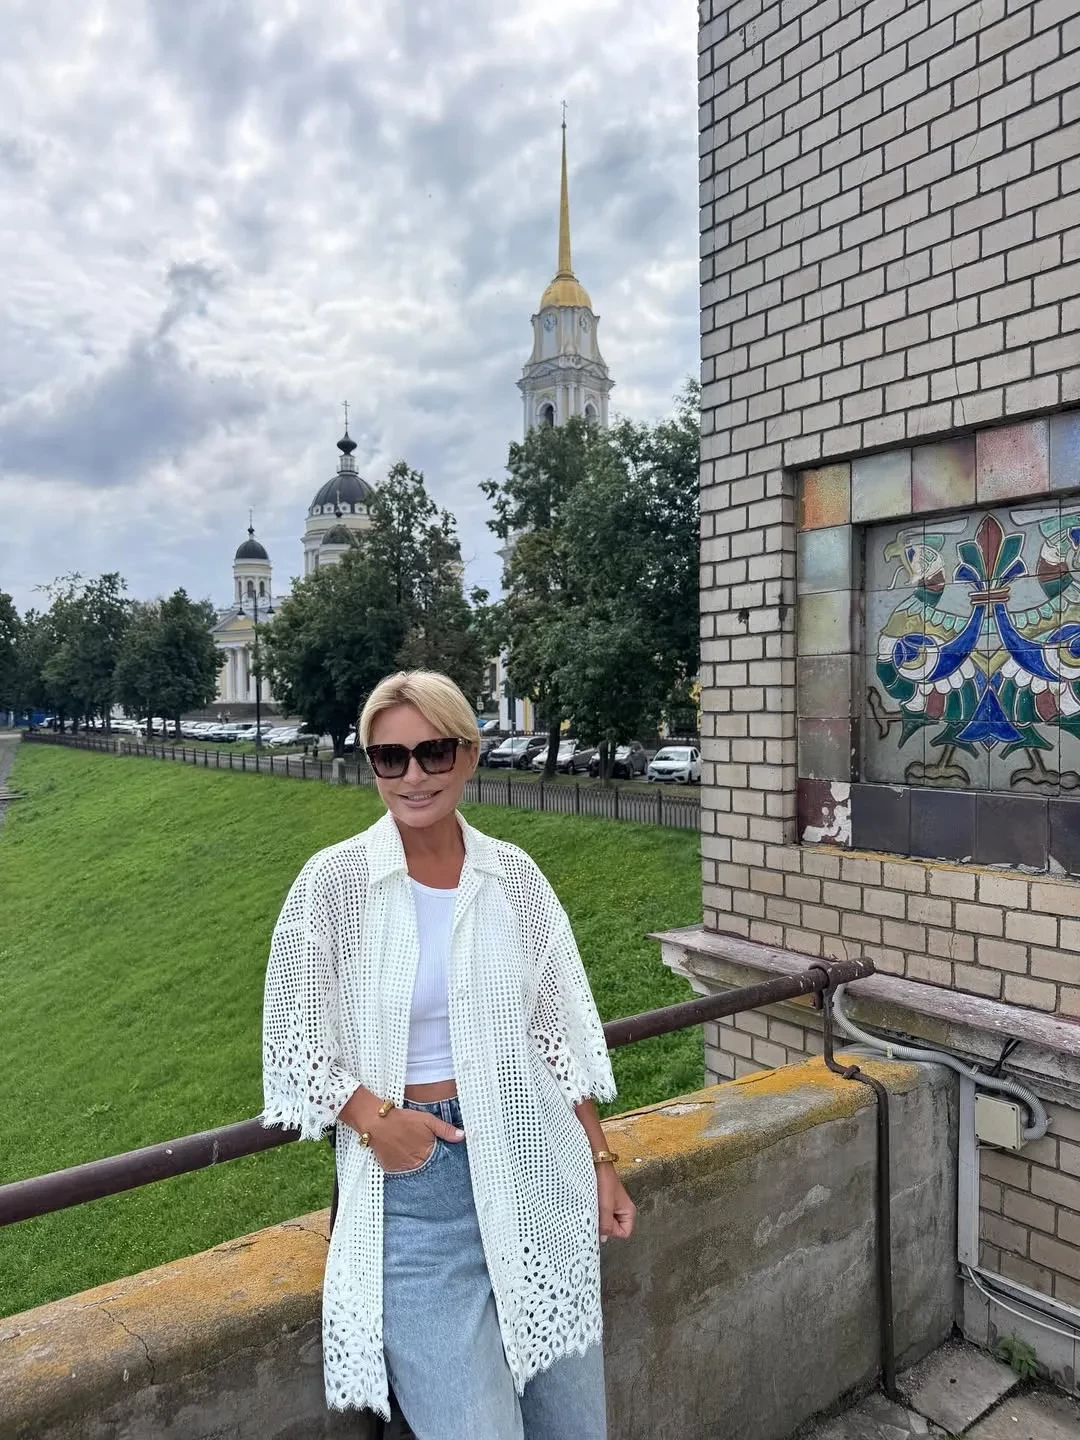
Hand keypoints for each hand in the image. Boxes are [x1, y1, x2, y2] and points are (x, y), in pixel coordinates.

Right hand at [338, 1090, 463, 1172]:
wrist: (377, 1122)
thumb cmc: (403, 1119)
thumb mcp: (427, 1120)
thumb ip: (445, 1130)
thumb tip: (462, 1136)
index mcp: (428, 1152)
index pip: (441, 1163)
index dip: (444, 1162)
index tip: (450, 1166)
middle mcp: (417, 1163)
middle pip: (430, 1170)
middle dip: (433, 1168)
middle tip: (433, 1165)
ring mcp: (404, 1169)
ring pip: (416, 1173)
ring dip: (419, 1169)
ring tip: (419, 1163)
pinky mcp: (392, 1170)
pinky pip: (402, 1174)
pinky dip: (405, 1169)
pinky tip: (405, 1161)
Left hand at [596, 1163, 634, 1241]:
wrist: (596, 1163)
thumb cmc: (604, 1181)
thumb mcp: (605, 1206)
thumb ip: (606, 1225)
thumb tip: (604, 1239)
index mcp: (629, 1212)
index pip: (623, 1233)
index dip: (612, 1231)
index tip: (604, 1219)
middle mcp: (622, 1211)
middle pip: (614, 1229)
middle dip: (604, 1224)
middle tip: (596, 1213)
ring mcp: (613, 1207)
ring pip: (606, 1222)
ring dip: (598, 1218)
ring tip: (593, 1207)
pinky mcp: (605, 1203)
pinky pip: (601, 1214)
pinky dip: (595, 1212)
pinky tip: (590, 1205)